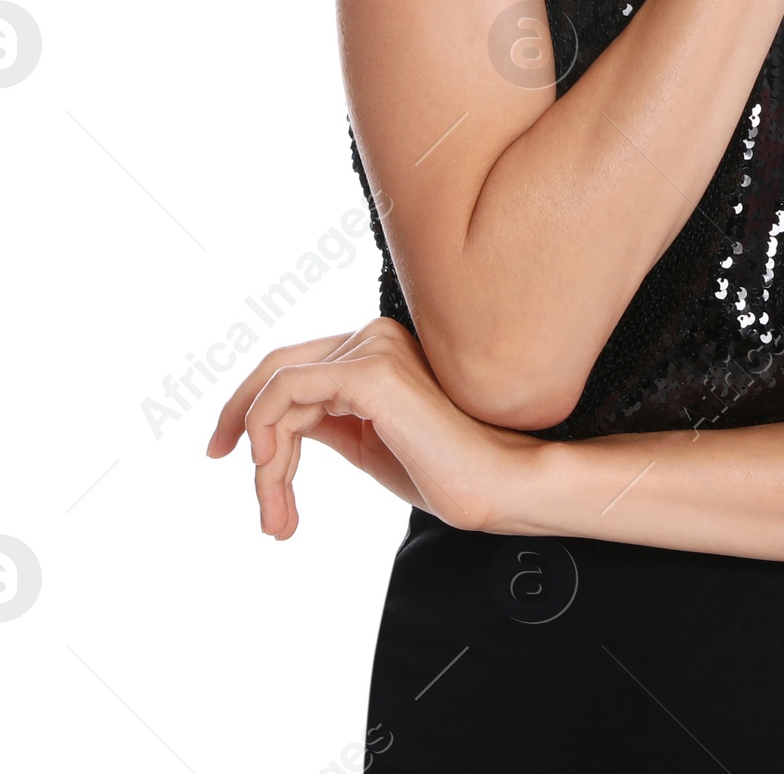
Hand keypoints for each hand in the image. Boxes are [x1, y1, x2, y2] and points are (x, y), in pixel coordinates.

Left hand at [205, 318, 536, 538]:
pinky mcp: (370, 373)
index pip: (297, 368)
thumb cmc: (443, 472)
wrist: (494, 487)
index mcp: (378, 351)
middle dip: (240, 418)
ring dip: (264, 461)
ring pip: (279, 394)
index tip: (225, 451)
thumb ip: (327, 421)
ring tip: (277, 517)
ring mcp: (373, 349)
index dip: (251, 405)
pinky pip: (288, 393)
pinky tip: (273, 476)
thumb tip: (280, 424)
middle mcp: (374, 338)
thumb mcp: (366, 443)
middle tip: (217, 458)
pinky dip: (267, 434)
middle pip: (278, 371)